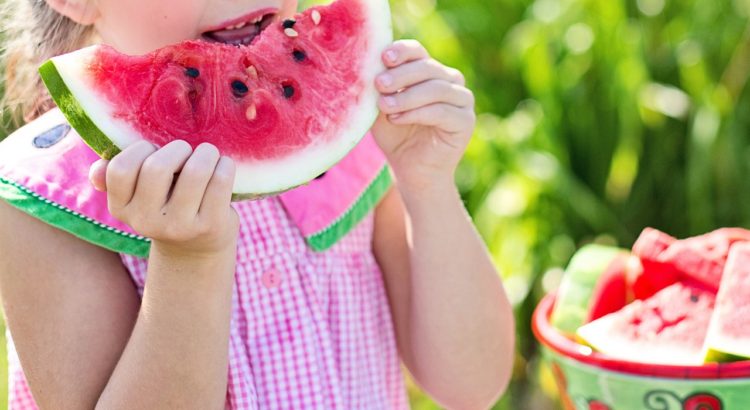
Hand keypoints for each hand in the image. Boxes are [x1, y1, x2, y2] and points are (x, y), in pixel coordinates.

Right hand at [88, 140, 238, 257]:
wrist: (196, 248)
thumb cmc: (166, 205)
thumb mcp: (138, 196)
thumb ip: (116, 178)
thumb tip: (97, 171)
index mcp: (121, 208)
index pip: (120, 169)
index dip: (140, 149)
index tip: (155, 151)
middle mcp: (146, 221)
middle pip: (157, 168)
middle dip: (177, 149)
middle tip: (187, 152)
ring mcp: (180, 226)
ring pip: (195, 171)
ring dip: (206, 153)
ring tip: (208, 155)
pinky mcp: (210, 226)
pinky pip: (220, 181)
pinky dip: (225, 166)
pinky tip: (223, 167)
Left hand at [372, 40, 475, 192]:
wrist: (411, 170)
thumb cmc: (396, 136)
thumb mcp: (382, 108)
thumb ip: (380, 88)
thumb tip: (371, 66)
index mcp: (430, 71)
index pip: (417, 52)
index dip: (402, 52)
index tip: (383, 57)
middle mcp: (450, 81)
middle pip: (427, 67)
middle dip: (401, 75)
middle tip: (379, 84)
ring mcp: (462, 100)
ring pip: (436, 88)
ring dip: (407, 96)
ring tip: (384, 106)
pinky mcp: (466, 121)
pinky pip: (442, 111)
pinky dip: (417, 113)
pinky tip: (397, 119)